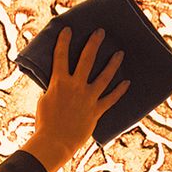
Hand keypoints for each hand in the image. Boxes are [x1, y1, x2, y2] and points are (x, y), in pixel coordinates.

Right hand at [21, 27, 127, 171]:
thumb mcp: (44, 101)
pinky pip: (111, 99)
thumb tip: (58, 84)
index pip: (60, 56)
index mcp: (59, 82)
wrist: (54, 141)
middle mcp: (75, 86)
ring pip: (104, 77)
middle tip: (100, 32)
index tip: (68, 29)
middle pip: (87, 59)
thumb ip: (53, 89)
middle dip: (94, 43)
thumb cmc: (45, 123)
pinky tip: (127, 83)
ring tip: (120, 54)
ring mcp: (88, 98)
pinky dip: (119, 91)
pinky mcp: (96, 110)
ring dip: (113, 64)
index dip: (63, 41)